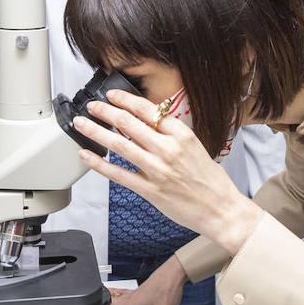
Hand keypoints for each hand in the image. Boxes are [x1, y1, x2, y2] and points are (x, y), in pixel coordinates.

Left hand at [73, 90, 262, 255]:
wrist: (221, 209)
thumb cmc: (210, 180)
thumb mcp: (195, 147)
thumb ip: (170, 135)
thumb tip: (143, 123)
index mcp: (182, 135)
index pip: (148, 110)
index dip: (125, 100)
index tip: (111, 95)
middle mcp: (168, 149)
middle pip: (129, 123)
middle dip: (105, 111)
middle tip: (92, 106)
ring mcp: (158, 170)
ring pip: (120, 145)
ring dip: (96, 132)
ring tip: (82, 124)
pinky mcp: (150, 190)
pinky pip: (119, 174)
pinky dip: (99, 164)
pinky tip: (86, 156)